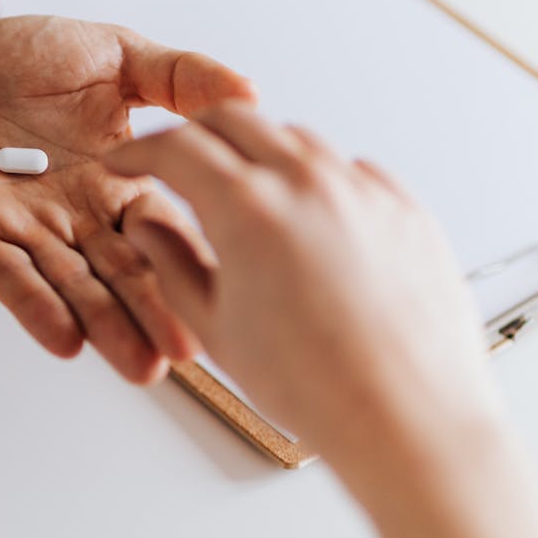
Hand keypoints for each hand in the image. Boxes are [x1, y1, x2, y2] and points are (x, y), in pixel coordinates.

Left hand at [0, 14, 255, 382]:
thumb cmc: (17, 57)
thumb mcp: (111, 53)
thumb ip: (177, 76)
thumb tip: (251, 93)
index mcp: (116, 180)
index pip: (163, 230)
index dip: (191, 262)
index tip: (230, 295)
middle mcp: (77, 216)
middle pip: (123, 273)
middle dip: (154, 313)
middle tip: (187, 354)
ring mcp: (25, 231)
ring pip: (72, 286)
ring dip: (105, 324)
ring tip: (140, 366)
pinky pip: (8, 276)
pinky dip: (35, 307)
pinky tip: (65, 339)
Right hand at [104, 101, 502, 465]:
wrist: (409, 418)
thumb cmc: (316, 387)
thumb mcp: (214, 327)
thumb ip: (171, 264)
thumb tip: (147, 229)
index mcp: (248, 209)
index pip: (177, 148)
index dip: (140, 150)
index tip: (127, 160)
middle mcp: (307, 183)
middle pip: (235, 119)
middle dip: (194, 133)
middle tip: (175, 159)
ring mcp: (362, 190)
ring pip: (295, 138)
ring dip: (256, 150)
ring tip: (241, 191)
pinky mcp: (404, 208)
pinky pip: (351, 168)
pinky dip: (316, 177)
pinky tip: (305, 215)